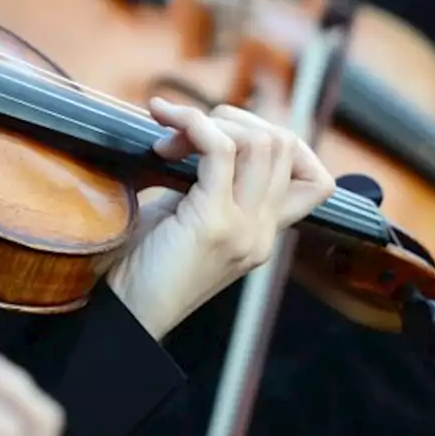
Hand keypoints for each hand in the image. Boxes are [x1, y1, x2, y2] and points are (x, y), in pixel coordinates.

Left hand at [104, 99, 334, 338]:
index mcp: (262, 234)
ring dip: (210, 121)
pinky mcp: (214, 224)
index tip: (226, 132)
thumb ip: (207, 184)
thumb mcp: (184, 218)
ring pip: (261, 141)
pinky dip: (193, 125)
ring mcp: (244, 230)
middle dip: (233, 120)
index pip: (313, 177)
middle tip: (180, 138)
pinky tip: (165, 126)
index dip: (278, 137)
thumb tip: (205, 132)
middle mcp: (262, 233)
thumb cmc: (140, 266)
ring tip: (168, 141)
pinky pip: (220, 150)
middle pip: (285, 144)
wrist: (121, 315)